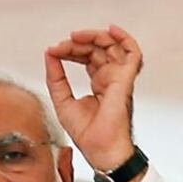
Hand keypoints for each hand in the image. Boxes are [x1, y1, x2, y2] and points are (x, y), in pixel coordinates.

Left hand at [45, 24, 142, 170]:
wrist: (101, 151)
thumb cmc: (88, 135)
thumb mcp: (62, 101)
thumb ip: (56, 78)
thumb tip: (49, 55)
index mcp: (99, 84)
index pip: (87, 57)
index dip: (71, 50)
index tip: (54, 51)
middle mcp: (111, 78)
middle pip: (98, 49)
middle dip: (78, 43)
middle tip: (62, 44)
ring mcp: (120, 78)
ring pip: (112, 46)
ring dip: (94, 37)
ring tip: (76, 37)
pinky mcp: (126, 80)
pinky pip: (133, 53)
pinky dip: (125, 38)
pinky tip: (110, 30)